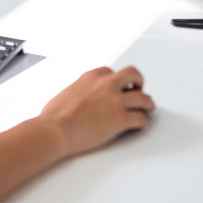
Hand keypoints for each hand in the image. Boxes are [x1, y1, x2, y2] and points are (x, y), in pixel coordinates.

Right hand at [39, 66, 153, 157]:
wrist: (55, 130)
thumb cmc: (54, 116)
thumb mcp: (68, 91)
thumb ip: (81, 90)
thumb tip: (82, 97)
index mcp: (92, 76)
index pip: (111, 72)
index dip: (117, 80)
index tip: (119, 86)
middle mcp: (107, 85)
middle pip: (133, 75)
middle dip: (139, 82)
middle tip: (139, 90)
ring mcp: (116, 101)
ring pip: (143, 98)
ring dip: (147, 103)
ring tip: (148, 107)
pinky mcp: (121, 119)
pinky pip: (141, 119)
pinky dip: (142, 122)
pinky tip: (140, 125)